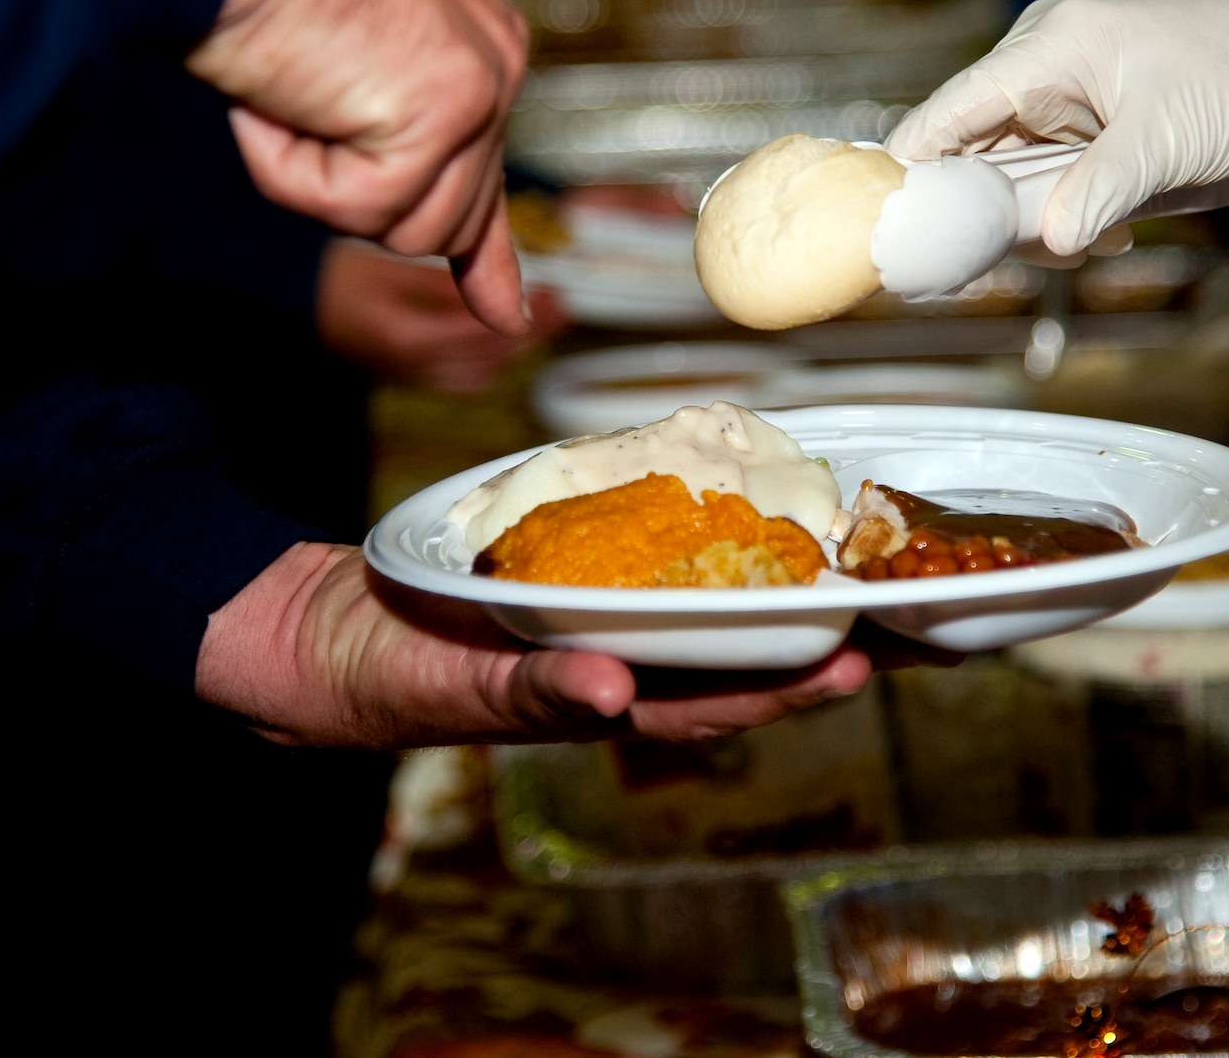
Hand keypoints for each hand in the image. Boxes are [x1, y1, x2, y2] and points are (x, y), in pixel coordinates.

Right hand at [134, 0, 531, 334]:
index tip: (505, 315)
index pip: (485, 175)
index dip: (480, 250)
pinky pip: (355, 209)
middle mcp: (497, 61)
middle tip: (286, 106)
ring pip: (404, 228)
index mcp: (480, 39)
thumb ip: (391, 141)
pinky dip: (290, 170)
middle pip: (448, 219)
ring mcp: (480, 87)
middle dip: (363, 196)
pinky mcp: (443, 112)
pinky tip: (274, 96)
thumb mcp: (334, 61)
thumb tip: (421, 244)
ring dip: (315, 180)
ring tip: (281, 88)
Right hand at [196, 544, 878, 748]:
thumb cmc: (391, 670)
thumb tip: (611, 695)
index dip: (785, 689)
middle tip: (895, 613)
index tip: (853, 666)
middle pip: (733, 663)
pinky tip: (751, 521)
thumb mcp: (454, 685)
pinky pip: (660, 570)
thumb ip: (530, 693)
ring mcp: (601, 627)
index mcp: (598, 707)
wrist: (332, 632)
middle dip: (812, 646)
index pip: (712, 705)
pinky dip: (711, 552)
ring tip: (848, 567)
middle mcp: (616, 670)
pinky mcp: (579, 583)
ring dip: (779, 600)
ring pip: (707, 618)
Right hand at [315, 239, 561, 392]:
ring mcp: (409, 376)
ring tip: (540, 324)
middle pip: (490, 362)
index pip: (488, 339)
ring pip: (479, 375)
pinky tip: (500, 346)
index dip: (527, 320)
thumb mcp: (390, 268)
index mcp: (410, 340)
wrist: (288, 303)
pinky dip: (488, 363)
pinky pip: (460, 379)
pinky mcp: (406, 375)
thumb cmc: (333, 275)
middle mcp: (414, 368)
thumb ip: (444, 288)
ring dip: (514, 351)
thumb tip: (497, 296)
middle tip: (559, 309)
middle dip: (530, 337)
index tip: (555, 298)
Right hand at [885, 0, 1228, 254]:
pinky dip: (1066, 205)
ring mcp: (1061, 90)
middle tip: (1009, 264)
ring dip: (1035, 215)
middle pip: (970, 149)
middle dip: (983, 210)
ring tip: (1090, 242)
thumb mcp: (1166, 142)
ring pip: (1010, 168)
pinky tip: (1109, 230)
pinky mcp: (1085, 115)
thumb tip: (1048, 243)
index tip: (891, 230)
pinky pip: (1048, 170)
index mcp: (1047, 47)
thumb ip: (1099, 191)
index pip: (947, 112)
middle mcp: (1040, 62)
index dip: (911, 171)